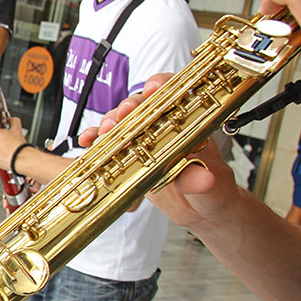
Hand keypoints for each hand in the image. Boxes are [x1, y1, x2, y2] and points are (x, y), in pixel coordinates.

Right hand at [78, 73, 240, 228]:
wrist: (202, 213)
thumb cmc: (214, 193)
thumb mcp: (212, 189)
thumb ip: (203, 181)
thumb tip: (204, 179)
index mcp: (190, 126)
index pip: (176, 94)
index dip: (162, 86)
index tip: (151, 89)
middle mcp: (165, 129)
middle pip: (143, 106)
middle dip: (129, 106)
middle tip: (122, 115)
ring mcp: (146, 142)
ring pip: (123, 123)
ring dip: (110, 123)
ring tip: (104, 132)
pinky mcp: (131, 158)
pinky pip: (110, 145)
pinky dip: (96, 141)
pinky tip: (87, 141)